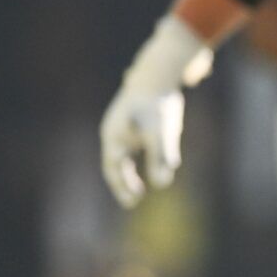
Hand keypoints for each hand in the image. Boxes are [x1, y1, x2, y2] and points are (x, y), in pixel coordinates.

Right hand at [100, 15, 214, 207]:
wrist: (158, 75)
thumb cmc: (158, 104)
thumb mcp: (161, 133)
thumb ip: (161, 158)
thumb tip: (162, 184)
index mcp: (114, 136)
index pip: (113, 168)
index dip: (121, 186)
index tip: (132, 201)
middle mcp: (115, 133)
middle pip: (115, 165)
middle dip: (123, 183)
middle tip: (132, 201)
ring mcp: (123, 128)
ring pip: (123, 157)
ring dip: (129, 173)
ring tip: (138, 190)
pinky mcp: (135, 124)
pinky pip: (132, 147)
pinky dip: (138, 161)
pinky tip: (151, 169)